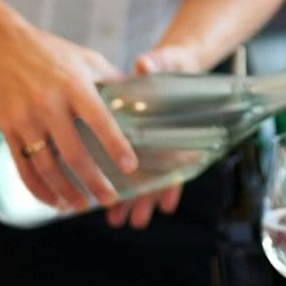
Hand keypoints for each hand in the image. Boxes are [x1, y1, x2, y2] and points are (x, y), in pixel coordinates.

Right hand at [0, 23, 135, 211]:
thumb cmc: (50, 51)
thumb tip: (141, 99)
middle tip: (110, 199)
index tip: (130, 167)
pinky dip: (38, 188)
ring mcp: (25, 119)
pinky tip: (52, 200)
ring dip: (65, 191)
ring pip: (47, 166)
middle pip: (74, 153)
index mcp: (74, 86)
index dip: (115, 146)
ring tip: (81, 206)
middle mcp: (49, 105)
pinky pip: (22, 166)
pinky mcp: (7, 128)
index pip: (100, 121)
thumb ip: (111, 80)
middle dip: (93, 181)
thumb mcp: (86, 58)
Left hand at [101, 43, 205, 228]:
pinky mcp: (134, 139)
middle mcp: (163, 138)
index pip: (176, 158)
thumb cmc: (173, 67)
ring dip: (130, 199)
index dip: (172, 183)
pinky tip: (110, 202)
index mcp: (174, 124)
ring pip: (140, 176)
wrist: (172, 67)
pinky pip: (128, 166)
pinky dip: (121, 184)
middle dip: (145, 199)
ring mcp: (149, 142)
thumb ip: (157, 64)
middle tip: (134, 221)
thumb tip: (144, 64)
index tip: (166, 204)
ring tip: (116, 219)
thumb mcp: (169, 63)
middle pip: (156, 175)